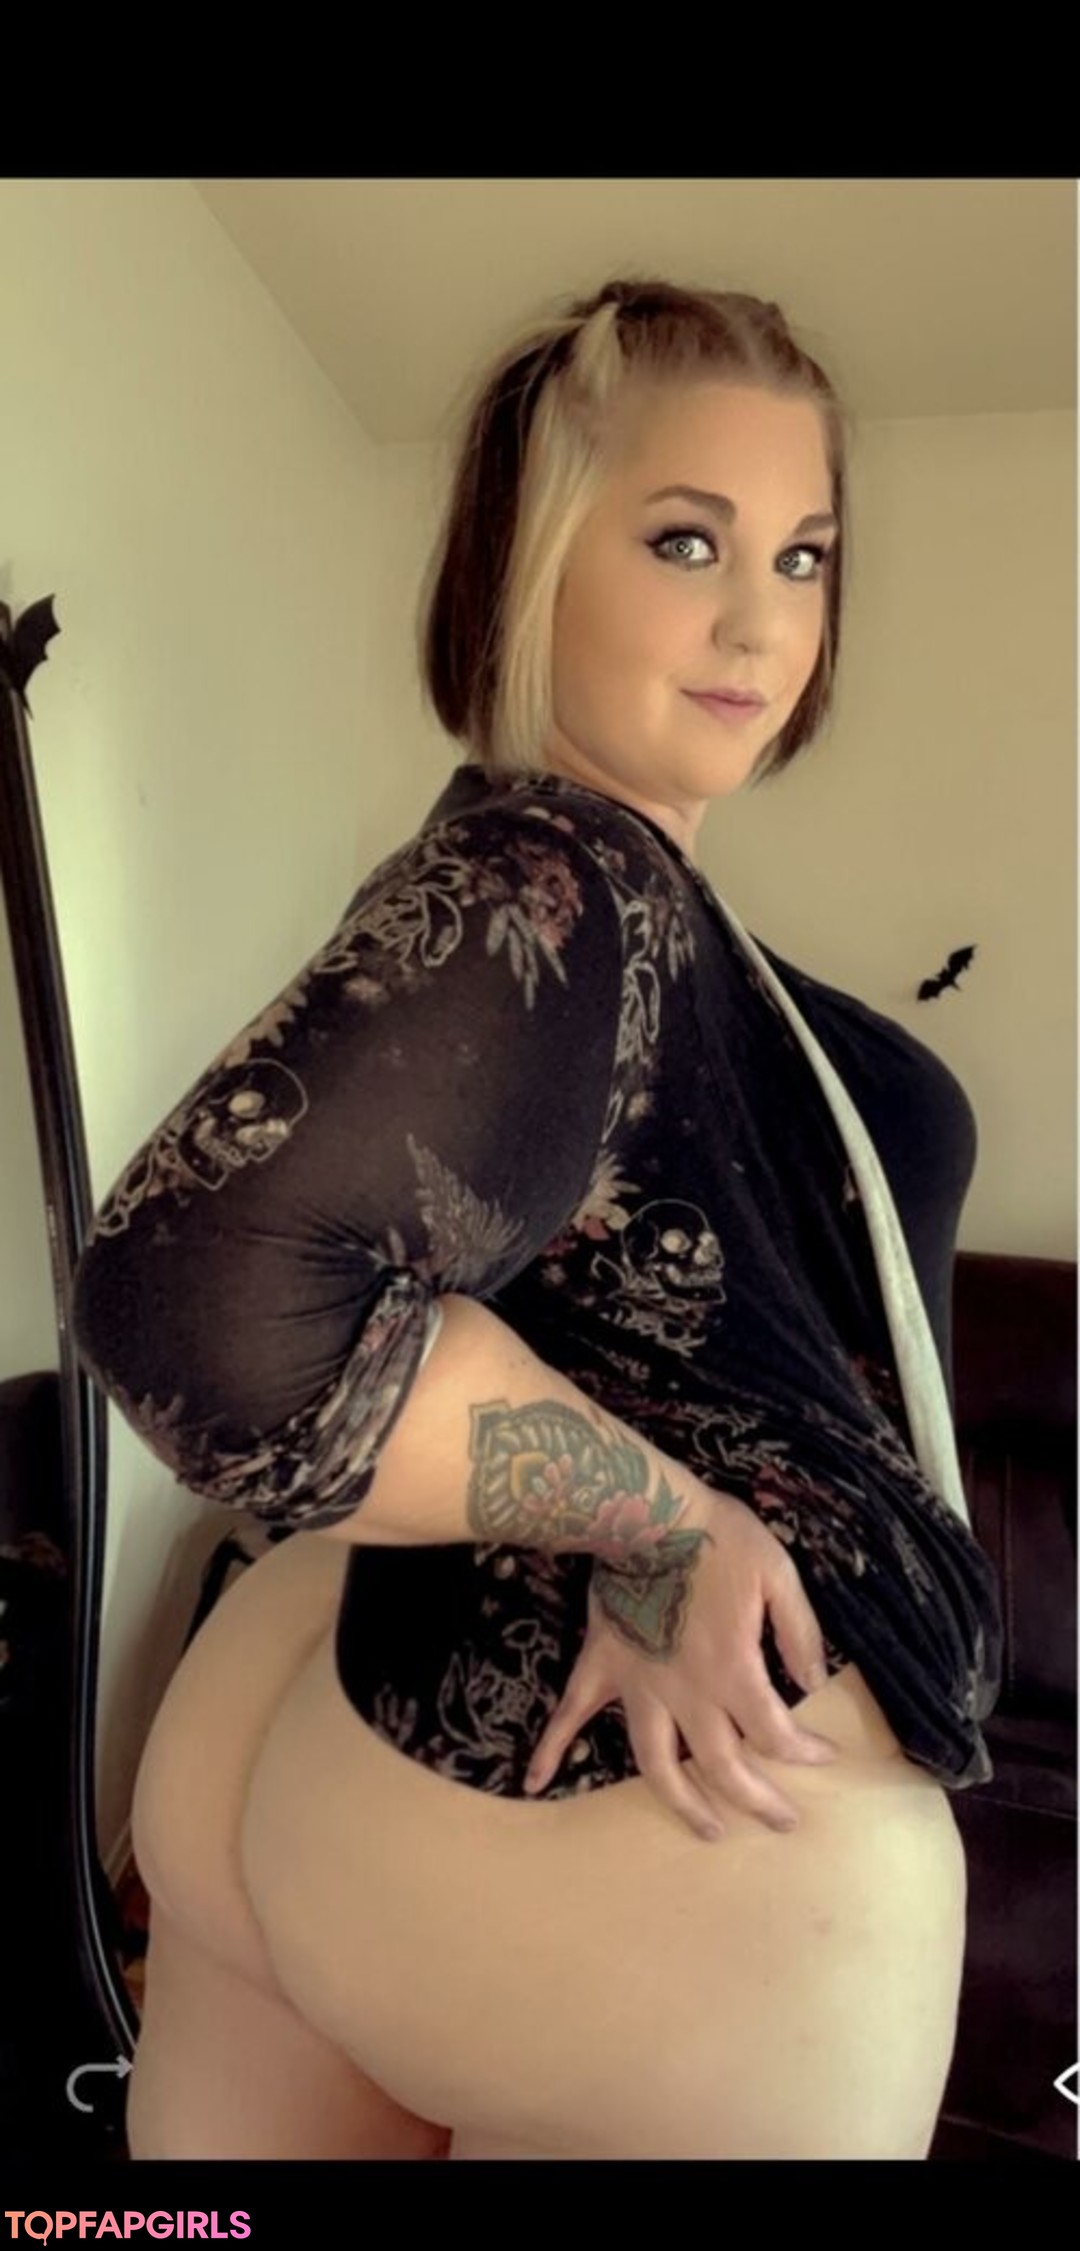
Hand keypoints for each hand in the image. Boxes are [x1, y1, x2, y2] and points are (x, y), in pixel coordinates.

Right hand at [524, 1487, 838, 1839]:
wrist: (646, 1510)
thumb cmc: (718, 1538)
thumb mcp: (778, 1575)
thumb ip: (798, 1634)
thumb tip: (815, 1683)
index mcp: (733, 1672)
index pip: (775, 1733)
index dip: (805, 1751)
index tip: (824, 1755)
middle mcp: (685, 1693)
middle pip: (723, 1768)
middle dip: (758, 1802)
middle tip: (782, 1822)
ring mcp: (638, 1686)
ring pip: (656, 1764)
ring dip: (683, 1803)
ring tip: (709, 1828)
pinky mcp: (602, 1667)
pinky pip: (570, 1714)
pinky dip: (550, 1747)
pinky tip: (535, 1780)